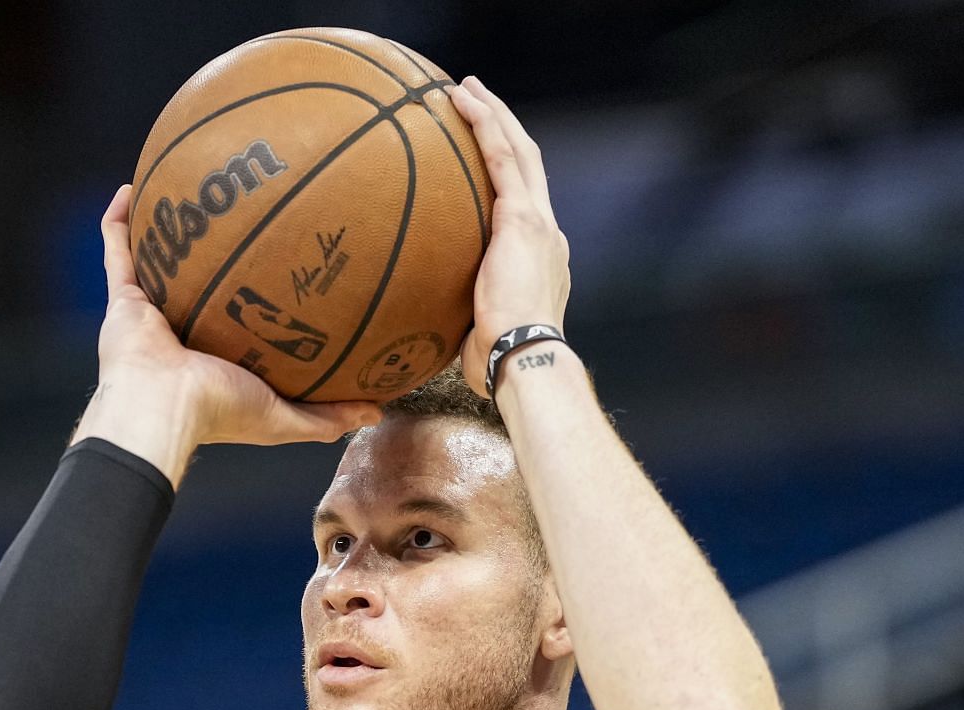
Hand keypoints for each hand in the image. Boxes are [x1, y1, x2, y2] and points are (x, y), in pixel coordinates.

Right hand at [85, 184, 381, 466]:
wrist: (163, 408)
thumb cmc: (221, 412)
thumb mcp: (286, 416)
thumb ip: (327, 415)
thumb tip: (377, 410)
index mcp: (218, 355)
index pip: (241, 319)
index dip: (260, 293)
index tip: (288, 262)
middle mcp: (185, 329)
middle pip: (201, 282)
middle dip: (217, 250)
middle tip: (243, 211)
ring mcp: (152, 311)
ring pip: (157, 260)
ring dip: (167, 228)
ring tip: (187, 189)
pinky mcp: (122, 300)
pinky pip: (117, 250)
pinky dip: (120, 221)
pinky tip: (132, 187)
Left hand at [445, 76, 571, 397]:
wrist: (525, 361)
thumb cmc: (498, 365)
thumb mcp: (475, 333)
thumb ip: (457, 316)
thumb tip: (417, 327)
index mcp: (539, 258)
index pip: (524, 203)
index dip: (508, 173)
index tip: (484, 155)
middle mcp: (547, 233)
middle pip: (526, 165)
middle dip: (503, 129)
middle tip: (474, 102)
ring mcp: (539, 222)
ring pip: (517, 151)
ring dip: (492, 115)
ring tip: (464, 89)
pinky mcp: (523, 218)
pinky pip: (501, 158)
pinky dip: (484, 124)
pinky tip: (461, 101)